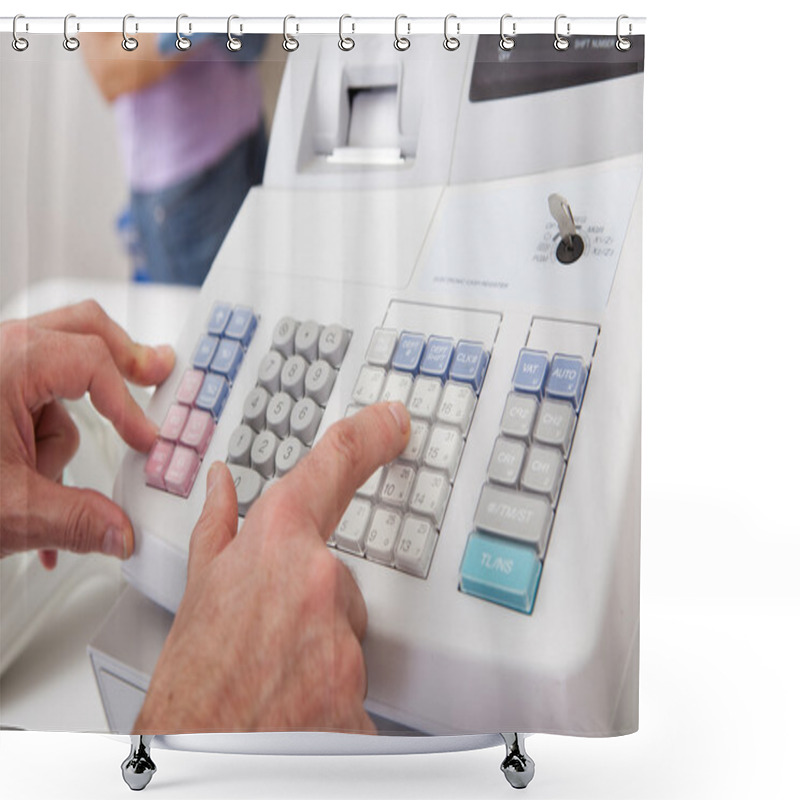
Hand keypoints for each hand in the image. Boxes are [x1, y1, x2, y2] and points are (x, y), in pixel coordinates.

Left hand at [0, 300, 173, 566]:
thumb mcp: (8, 509)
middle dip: (122, 359)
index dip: (130, 405)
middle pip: (83, 329)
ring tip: (41, 481)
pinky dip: (38, 440)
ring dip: (60, 432)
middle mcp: (0, 350)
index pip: (96, 363)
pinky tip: (34, 482)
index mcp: (10, 361)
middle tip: (155, 371)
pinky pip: (30, 402)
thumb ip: (78, 521)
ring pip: (56, 376)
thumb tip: (120, 532)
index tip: (147, 440)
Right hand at [135, 402, 410, 733]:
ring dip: (320, 645)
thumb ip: (219, 528)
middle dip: (311, 601)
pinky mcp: (362, 693)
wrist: (196, 754)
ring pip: (348, 627)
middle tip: (270, 637)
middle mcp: (320, 584)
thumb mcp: (198, 591)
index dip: (370, 435)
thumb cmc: (188, 683)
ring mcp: (344, 639)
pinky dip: (331, 687)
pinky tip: (297, 702)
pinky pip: (358, 676)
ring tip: (275, 673)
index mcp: (278, 545)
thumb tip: (223, 483)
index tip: (393, 421)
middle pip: (338, 577)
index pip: (334, 467)